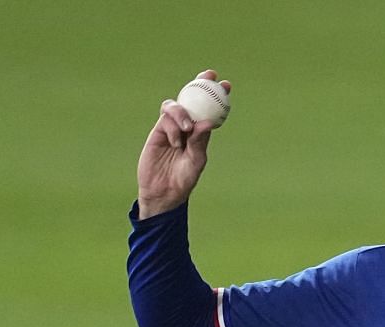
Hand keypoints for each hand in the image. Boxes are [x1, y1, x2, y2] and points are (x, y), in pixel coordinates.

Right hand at [137, 70, 229, 218]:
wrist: (163, 191)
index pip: (209, 109)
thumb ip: (200, 142)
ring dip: (183, 112)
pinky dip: (172, 126)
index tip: (226, 85)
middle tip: (208, 76)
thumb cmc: (184, 179)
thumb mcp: (196, 161)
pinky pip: (165, 118)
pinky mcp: (158, 131)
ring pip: (175, 106)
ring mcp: (171, 127)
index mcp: (200, 132)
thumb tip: (208, 122)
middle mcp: (186, 126)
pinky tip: (176, 142)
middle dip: (199, 83)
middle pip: (191, 98)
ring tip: (187, 129)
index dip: (216, 95)